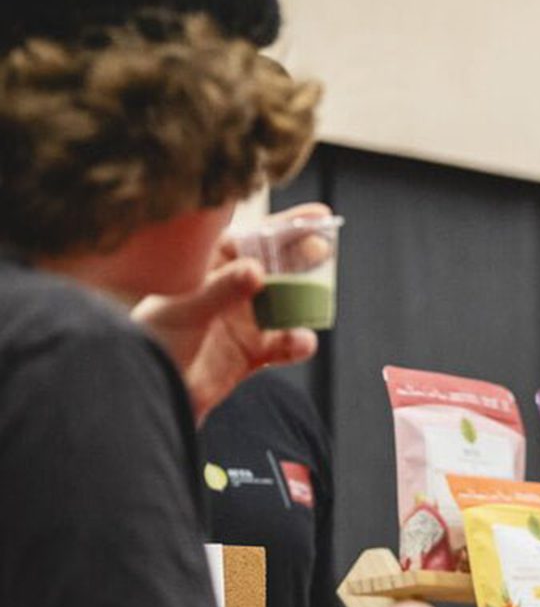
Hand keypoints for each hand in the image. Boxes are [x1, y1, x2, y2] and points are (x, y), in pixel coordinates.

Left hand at [132, 203, 330, 421]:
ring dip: (306, 300)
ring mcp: (245, 320)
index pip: (252, 239)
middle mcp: (232, 290)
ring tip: (316, 299)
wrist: (150, 392)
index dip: (285, 226)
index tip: (318, 215)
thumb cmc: (152, 341)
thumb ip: (220, 290)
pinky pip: (286, 344)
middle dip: (302, 257)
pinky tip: (300, 340)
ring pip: (289, 302)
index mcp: (210, 268)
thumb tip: (257, 270)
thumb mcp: (181, 308)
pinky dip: (298, 342)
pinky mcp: (254, 352)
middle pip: (278, 266)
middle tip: (322, 248)